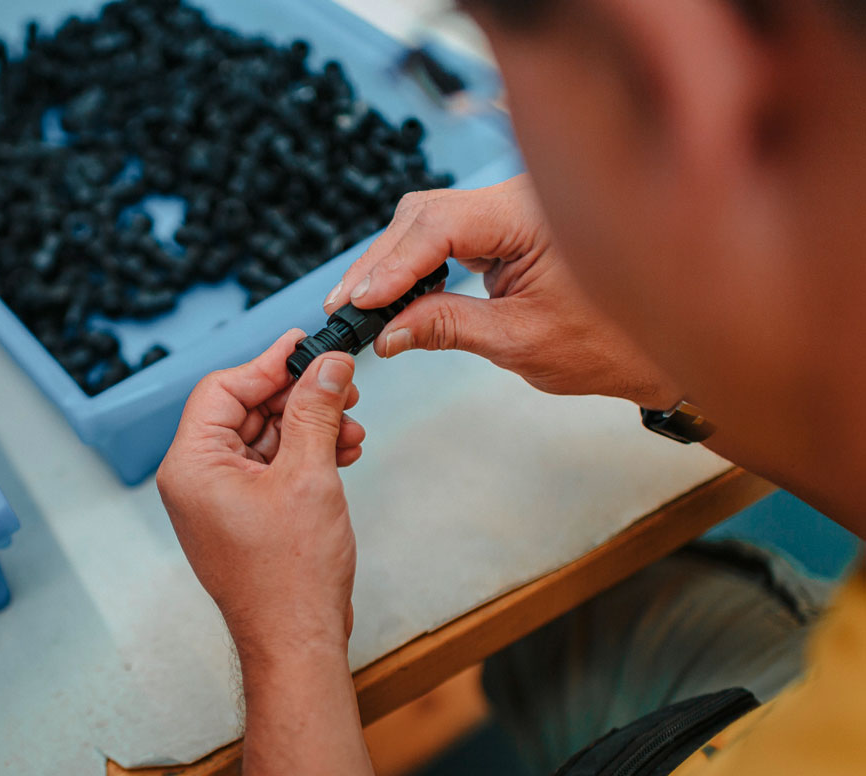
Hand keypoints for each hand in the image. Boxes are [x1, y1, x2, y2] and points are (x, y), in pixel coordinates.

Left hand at [157, 331, 363, 664]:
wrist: (296, 642)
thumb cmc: (288, 577)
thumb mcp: (309, 476)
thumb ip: (316, 411)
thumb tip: (327, 364)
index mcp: (192, 466)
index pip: (222, 389)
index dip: (268, 364)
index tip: (308, 346)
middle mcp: (197, 479)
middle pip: (245, 409)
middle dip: (298, 397)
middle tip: (342, 385)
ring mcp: (220, 499)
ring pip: (264, 437)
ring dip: (310, 426)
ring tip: (352, 427)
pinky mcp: (245, 515)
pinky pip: (272, 466)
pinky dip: (307, 454)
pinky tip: (342, 451)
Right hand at [323, 175, 683, 409]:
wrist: (665, 345)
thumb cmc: (614, 342)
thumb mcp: (520, 341)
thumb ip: (446, 328)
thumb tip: (386, 331)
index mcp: (533, 211)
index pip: (439, 223)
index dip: (392, 264)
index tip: (359, 302)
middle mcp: (522, 195)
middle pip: (425, 213)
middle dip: (383, 262)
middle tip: (346, 308)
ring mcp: (516, 206)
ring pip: (431, 219)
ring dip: (394, 262)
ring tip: (361, 305)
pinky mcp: (511, 224)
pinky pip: (450, 230)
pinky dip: (418, 261)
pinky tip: (396, 291)